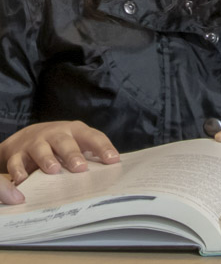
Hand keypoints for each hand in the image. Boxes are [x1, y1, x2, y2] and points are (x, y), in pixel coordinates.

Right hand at [0, 121, 118, 203]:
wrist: (27, 137)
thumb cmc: (60, 142)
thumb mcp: (77, 142)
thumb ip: (91, 152)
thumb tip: (112, 168)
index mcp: (75, 131)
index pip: (92, 137)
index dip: (103, 148)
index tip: (113, 160)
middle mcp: (55, 134)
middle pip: (65, 142)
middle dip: (73, 154)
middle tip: (81, 168)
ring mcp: (36, 143)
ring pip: (41, 149)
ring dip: (48, 159)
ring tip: (54, 170)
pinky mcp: (18, 154)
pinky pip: (16, 162)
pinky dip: (19, 171)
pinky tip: (23, 180)